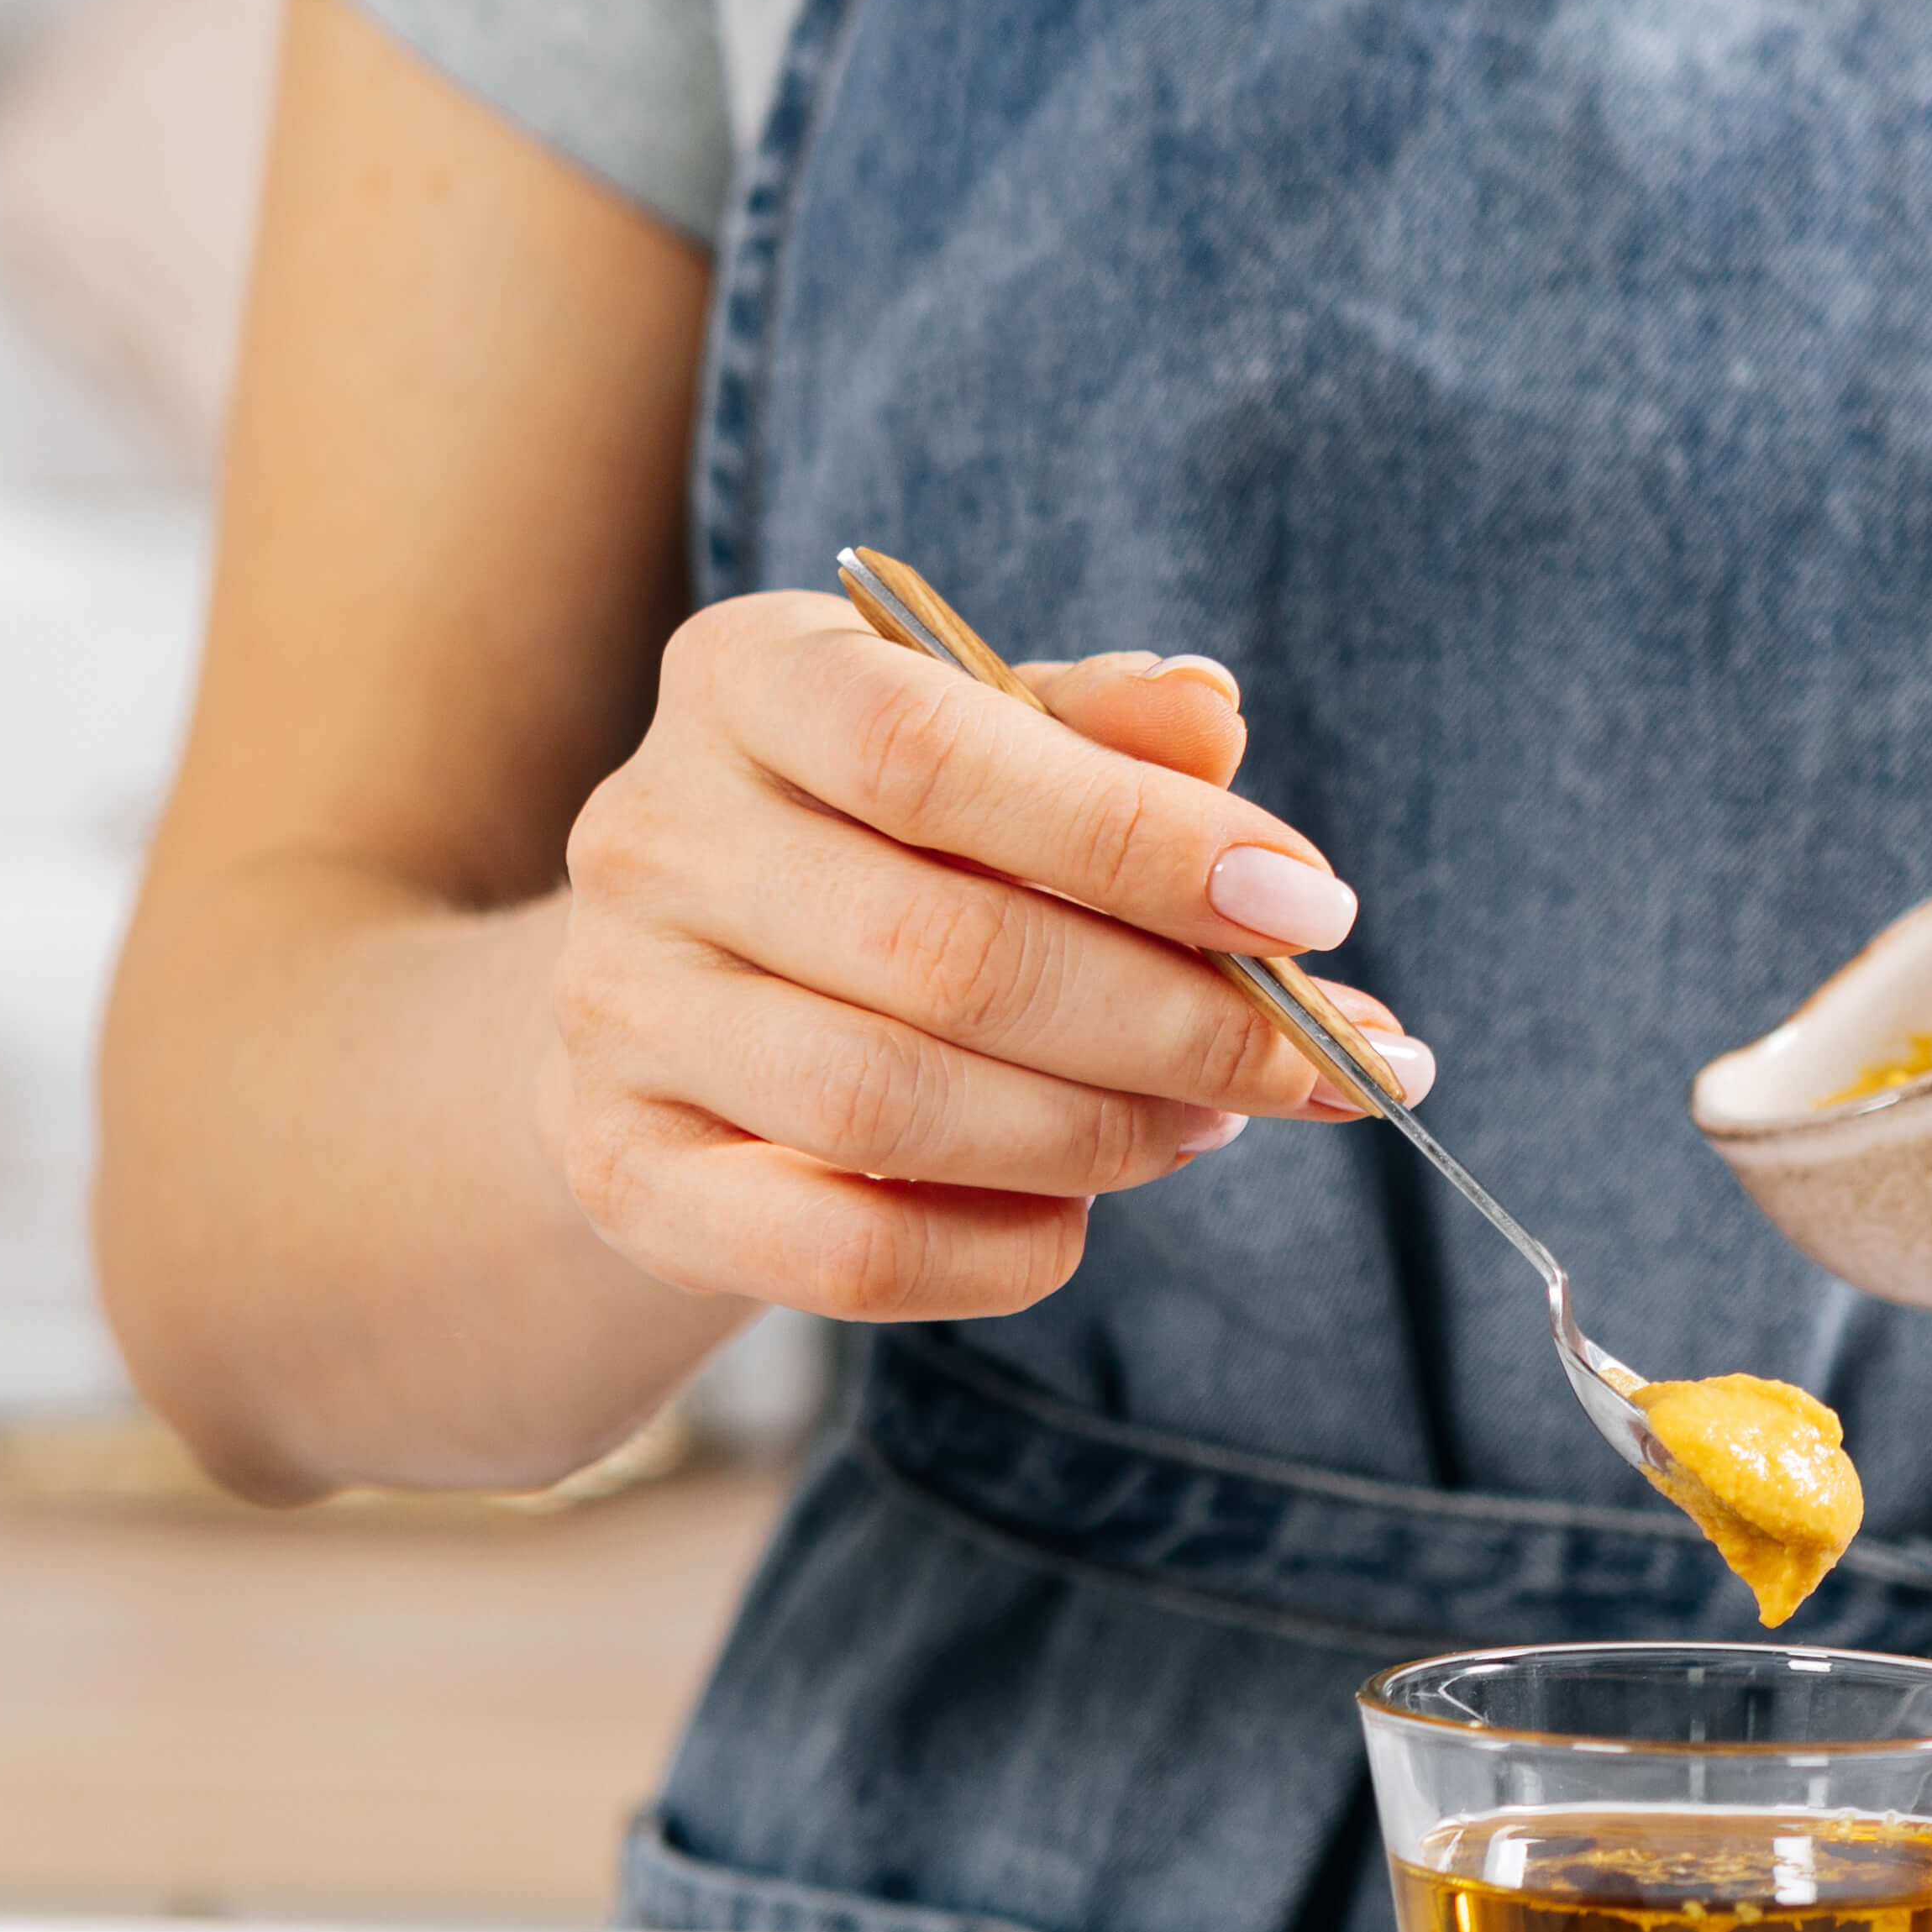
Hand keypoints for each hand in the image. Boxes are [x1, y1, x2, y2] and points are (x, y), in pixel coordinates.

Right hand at [540, 589, 1426, 1320]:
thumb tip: (1209, 718)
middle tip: (1300, 1058)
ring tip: (1204, 1124)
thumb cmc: (882, 855)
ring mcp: (620, 1017)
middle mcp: (653, 837)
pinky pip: (843, 1251)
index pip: (935, 747)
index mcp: (748, 680)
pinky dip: (998, 1248)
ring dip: (1096, 1132)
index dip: (1139, 838)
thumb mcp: (986, 748)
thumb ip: (1097, 731)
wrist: (673, 1009)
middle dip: (1170, 1021)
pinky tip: (1077, 1215)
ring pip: (892, 1106)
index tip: (1311, 910)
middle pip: (942, 951)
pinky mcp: (629, 1178)